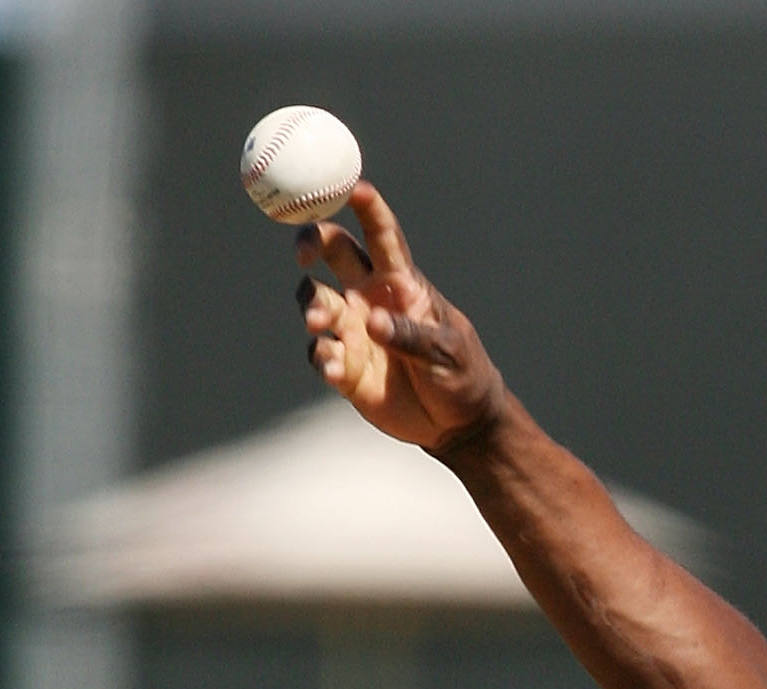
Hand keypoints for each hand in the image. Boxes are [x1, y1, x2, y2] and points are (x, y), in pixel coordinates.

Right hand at [296, 181, 504, 456]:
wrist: (458, 424)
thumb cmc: (463, 376)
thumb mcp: (448, 353)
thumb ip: (413, 336)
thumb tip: (374, 322)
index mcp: (401, 283)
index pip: (381, 235)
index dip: (366, 207)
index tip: (351, 187)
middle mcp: (370, 297)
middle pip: (332, 252)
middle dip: (311, 240)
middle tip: (303, 255)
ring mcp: (355, 331)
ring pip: (316, 300)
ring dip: (312, 306)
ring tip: (320, 324)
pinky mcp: (345, 366)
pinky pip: (321, 353)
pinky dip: (322, 357)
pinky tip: (334, 370)